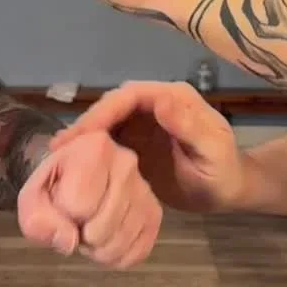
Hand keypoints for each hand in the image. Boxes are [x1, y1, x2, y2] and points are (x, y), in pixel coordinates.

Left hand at [17, 130, 162, 268]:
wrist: (74, 180)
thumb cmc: (53, 185)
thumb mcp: (31, 199)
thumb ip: (37, 220)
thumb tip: (69, 241)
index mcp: (95, 147)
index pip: (77, 206)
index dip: (62, 214)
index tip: (61, 201)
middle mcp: (127, 162)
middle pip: (100, 230)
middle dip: (80, 235)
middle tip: (75, 218)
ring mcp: (146, 189)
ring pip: (118, 244)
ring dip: (97, 249)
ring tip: (89, 226)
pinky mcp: (155, 214)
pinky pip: (136, 253)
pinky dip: (116, 256)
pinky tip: (105, 237)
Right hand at [50, 81, 244, 213]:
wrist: (228, 190)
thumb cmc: (224, 171)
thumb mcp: (212, 150)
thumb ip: (188, 125)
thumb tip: (161, 99)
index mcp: (174, 98)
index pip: (131, 96)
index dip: (103, 111)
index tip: (81, 135)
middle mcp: (155, 104)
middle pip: (112, 106)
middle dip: (86, 124)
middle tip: (59, 149)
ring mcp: (144, 122)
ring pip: (107, 122)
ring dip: (83, 136)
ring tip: (57, 156)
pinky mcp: (136, 141)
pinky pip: (109, 140)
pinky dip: (91, 150)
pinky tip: (72, 164)